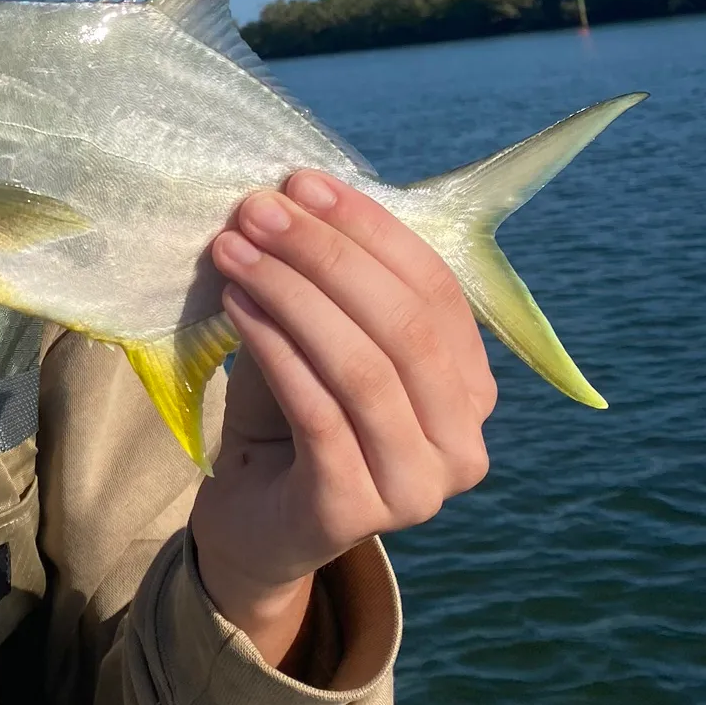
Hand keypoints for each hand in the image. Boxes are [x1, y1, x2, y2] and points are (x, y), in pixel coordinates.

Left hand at [188, 170, 495, 667]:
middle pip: (403, 325)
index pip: (435, 289)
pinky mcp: (355, 511)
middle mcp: (463, 444)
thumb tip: (294, 198)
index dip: (370, 228)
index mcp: (471, 388)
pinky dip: (275, 349)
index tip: (302, 182)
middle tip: (257, 210)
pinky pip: (318, 413)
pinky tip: (235, 306)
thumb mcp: (317, 338)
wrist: (255, 522)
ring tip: (235, 251)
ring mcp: (417, 488)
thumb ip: (329, 284)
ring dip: (292, 295)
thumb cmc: (293, 417)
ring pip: (362, 368)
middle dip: (325, 255)